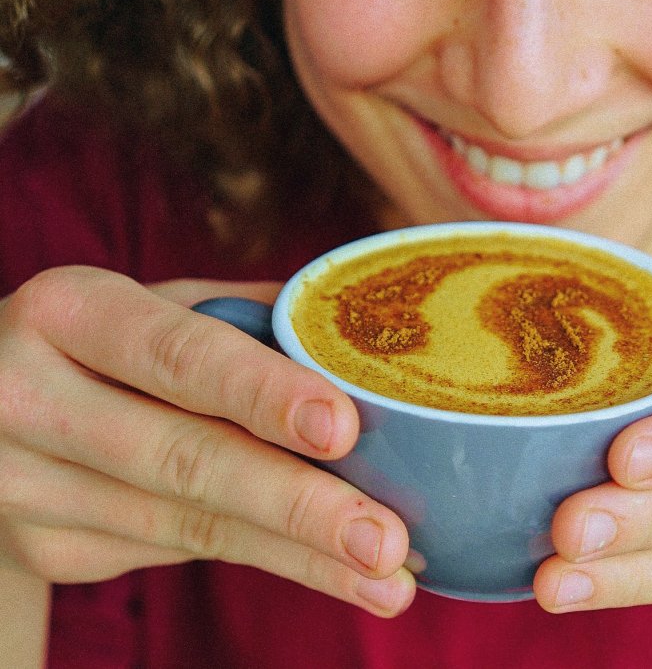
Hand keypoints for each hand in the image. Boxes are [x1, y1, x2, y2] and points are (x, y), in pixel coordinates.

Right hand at [0, 266, 414, 616]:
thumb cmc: (106, 340)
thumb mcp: (157, 304)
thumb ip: (247, 317)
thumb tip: (364, 339)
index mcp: (70, 311)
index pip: (178, 356)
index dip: (262, 393)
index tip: (342, 430)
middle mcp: (27, 399)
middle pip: (183, 460)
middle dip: (298, 506)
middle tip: (385, 540)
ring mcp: (26, 487)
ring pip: (186, 527)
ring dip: (298, 558)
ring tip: (385, 578)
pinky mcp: (45, 548)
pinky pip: (176, 552)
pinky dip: (262, 557)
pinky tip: (327, 567)